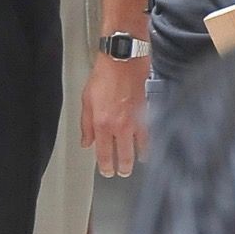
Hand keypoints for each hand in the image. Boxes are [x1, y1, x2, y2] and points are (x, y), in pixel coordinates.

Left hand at [81, 53, 147, 178]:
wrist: (123, 60)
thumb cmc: (105, 75)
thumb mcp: (86, 100)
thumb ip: (86, 125)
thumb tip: (86, 141)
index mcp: (102, 124)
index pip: (103, 153)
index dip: (106, 166)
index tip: (107, 172)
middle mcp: (119, 126)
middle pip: (122, 154)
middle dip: (122, 167)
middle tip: (121, 173)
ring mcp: (134, 121)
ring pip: (137, 147)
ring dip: (136, 158)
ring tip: (136, 164)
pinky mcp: (145, 113)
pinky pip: (147, 134)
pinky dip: (147, 143)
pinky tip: (148, 147)